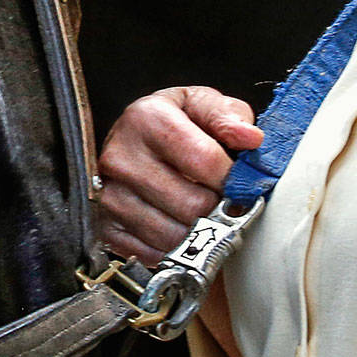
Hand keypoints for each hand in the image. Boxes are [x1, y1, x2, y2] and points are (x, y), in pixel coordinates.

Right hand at [96, 87, 262, 263]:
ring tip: (202, 213)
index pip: (205, 160)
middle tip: (223, 201)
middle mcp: (121, 157)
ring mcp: (110, 195)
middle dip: (217, 207)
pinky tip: (178, 225)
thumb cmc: (169, 124)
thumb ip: (228, 115)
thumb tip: (250, 138)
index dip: (233, 178)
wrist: (127, 142)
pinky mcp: (106, 226)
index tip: (241, 183)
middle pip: (192, 205)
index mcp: (147, 118)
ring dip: (198, 231)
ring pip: (175, 236)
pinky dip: (175, 247)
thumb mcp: (198, 103)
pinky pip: (154, 253)